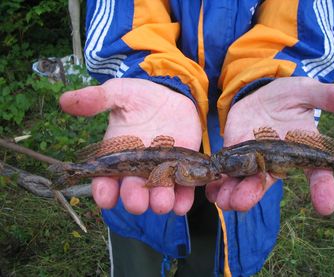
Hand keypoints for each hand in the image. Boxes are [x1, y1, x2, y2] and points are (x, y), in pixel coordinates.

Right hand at [60, 78, 201, 214]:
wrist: (170, 95)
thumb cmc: (140, 97)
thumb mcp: (118, 93)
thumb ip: (96, 99)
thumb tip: (64, 100)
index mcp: (117, 155)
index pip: (105, 179)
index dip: (104, 191)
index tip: (105, 198)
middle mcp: (137, 168)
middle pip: (132, 191)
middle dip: (133, 199)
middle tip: (136, 203)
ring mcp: (161, 170)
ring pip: (158, 194)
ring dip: (159, 202)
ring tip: (162, 204)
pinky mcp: (182, 168)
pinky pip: (182, 190)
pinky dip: (183, 200)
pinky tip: (181, 204)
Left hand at [206, 77, 333, 214]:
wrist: (259, 93)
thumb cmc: (287, 95)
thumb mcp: (306, 91)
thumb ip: (329, 96)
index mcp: (300, 151)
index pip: (317, 173)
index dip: (323, 189)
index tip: (326, 207)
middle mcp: (277, 162)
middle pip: (268, 184)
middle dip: (254, 194)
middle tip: (241, 202)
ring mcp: (253, 161)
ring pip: (244, 183)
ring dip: (231, 194)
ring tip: (221, 200)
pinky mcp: (234, 155)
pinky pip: (227, 174)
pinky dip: (218, 183)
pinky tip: (210, 190)